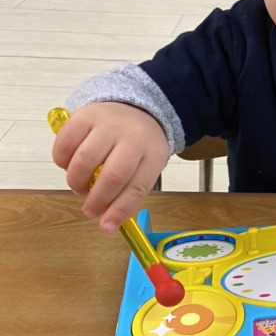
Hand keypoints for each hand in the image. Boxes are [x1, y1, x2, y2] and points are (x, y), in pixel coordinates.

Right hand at [50, 102, 167, 230]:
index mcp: (153, 153)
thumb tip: (107, 221)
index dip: (120, 210)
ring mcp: (108, 124)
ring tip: (80, 186)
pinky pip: (65, 144)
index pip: (137, 187)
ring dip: (76, 182)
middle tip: (90, 210)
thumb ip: (129, 188)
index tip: (106, 227)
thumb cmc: (140, 144)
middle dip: (97, 200)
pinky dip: (62, 162)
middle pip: (112, 175)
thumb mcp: (146, 164)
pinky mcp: (84, 116)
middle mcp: (132, 137)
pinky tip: (69, 166)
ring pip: (85, 160)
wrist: (136, 108)